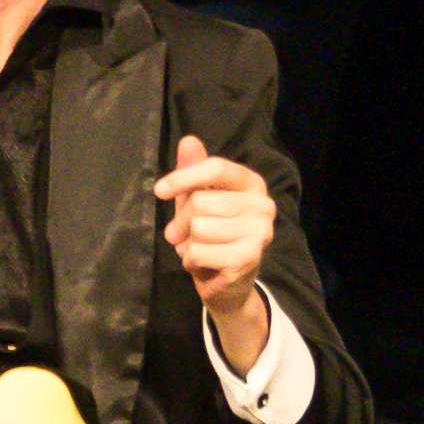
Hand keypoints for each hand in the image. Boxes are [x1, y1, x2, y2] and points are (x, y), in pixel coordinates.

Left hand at [152, 133, 275, 315]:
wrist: (227, 282)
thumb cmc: (211, 232)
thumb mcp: (198, 197)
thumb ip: (193, 169)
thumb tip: (189, 141)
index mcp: (252, 183)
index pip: (216, 168)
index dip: (183, 177)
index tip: (159, 191)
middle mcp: (263, 205)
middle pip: (201, 201)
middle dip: (182, 221)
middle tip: (185, 234)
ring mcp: (260, 233)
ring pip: (198, 228)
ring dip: (187, 243)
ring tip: (199, 248)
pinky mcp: (249, 258)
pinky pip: (199, 252)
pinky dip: (191, 260)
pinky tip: (204, 263)